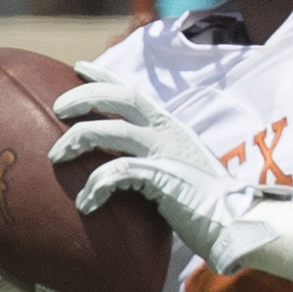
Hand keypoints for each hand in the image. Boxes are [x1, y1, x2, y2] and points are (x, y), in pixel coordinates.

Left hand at [50, 63, 288, 274]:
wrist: (235, 223)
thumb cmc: (205, 205)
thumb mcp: (178, 170)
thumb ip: (154, 160)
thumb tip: (124, 168)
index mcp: (170, 127)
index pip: (133, 91)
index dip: (105, 76)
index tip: (79, 68)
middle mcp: (167, 132)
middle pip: (119, 98)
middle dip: (84, 97)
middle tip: (58, 108)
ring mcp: (165, 152)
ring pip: (110, 130)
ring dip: (77, 139)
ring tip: (57, 155)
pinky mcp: (161, 177)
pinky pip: (116, 173)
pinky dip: (95, 186)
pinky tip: (86, 203)